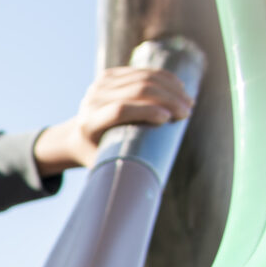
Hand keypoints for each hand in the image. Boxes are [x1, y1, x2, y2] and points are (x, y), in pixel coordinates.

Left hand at [33, 66, 193, 171]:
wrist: (76, 136)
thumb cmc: (97, 156)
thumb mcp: (105, 166)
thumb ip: (123, 174)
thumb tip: (152, 194)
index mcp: (88, 123)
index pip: (120, 110)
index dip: (147, 111)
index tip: (170, 119)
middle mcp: (91, 101)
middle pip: (136, 92)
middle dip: (168, 99)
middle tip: (188, 111)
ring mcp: (99, 85)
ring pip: (142, 79)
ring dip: (171, 88)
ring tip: (189, 102)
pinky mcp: (108, 76)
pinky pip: (141, 72)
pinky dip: (164, 78)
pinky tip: (180, 87)